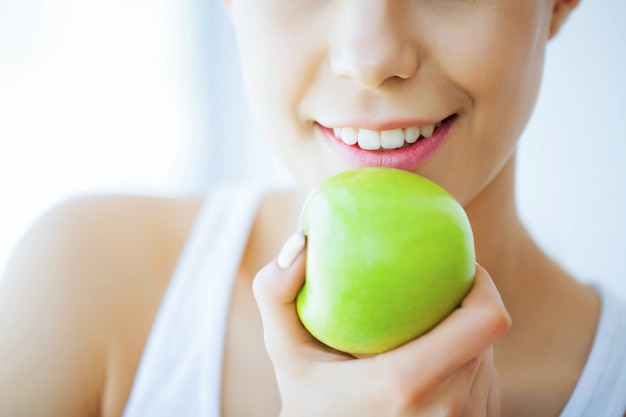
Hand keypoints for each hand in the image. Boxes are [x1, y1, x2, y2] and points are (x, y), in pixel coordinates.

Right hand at [253, 233, 510, 416]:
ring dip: (463, 338)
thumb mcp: (284, 354)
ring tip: (426, 330)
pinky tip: (432, 367)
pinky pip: (484, 387)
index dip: (483, 284)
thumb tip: (301, 242)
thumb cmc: (310, 407)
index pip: (485, 320)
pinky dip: (465, 369)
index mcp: (405, 384)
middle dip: (463, 306)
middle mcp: (446, 410)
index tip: (458, 267)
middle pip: (485, 336)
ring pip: (487, 361)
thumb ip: (276, 294)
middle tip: (431, 291)